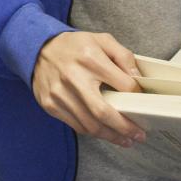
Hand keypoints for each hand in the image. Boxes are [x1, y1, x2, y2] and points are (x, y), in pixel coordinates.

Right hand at [31, 31, 144, 147]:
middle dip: (125, 128)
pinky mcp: (50, 105)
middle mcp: (74, 78)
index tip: (143, 103)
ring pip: (90, 125)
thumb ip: (123, 55)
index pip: (122, 85)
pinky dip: (94, 133)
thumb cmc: (74, 46)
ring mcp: (60, 94)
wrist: (37, 48)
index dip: (137, 97)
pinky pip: (76, 126)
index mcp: (90, 58)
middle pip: (103, 113)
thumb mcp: (101, 40)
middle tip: (139, 135)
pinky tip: (105, 133)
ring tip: (126, 140)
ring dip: (111, 136)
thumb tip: (138, 78)